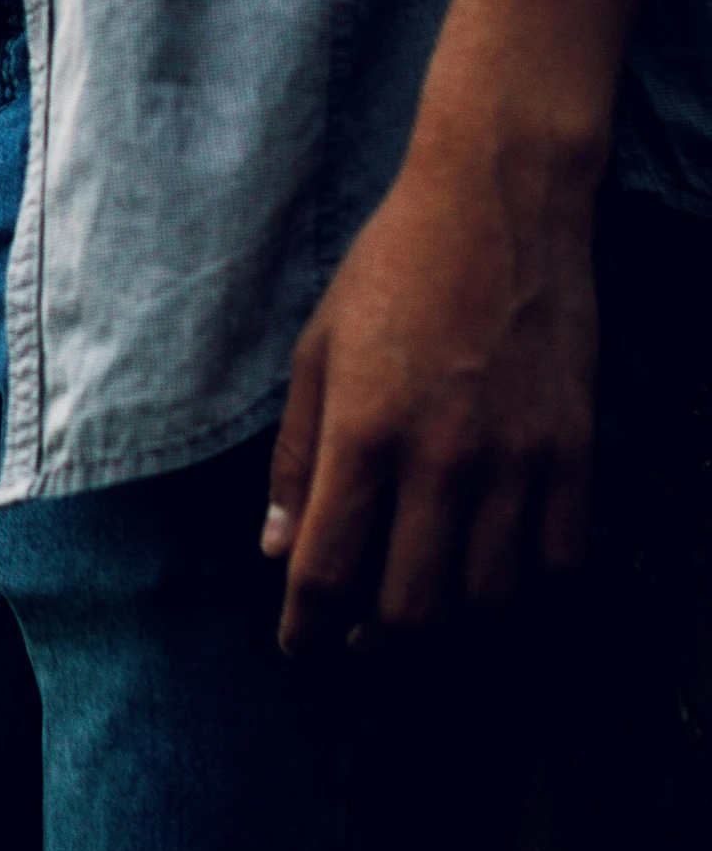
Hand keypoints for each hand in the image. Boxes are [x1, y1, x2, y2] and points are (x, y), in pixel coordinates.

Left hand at [262, 104, 595, 653]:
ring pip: (487, 598)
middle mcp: (442, 456)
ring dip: (448, 621)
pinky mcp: (573, 448)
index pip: (329, 573)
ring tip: (421, 605)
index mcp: (364, 430)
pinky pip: (558, 559)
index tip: (300, 648)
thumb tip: (277, 551)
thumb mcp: (318, 351)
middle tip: (357, 638)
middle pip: (411, 609)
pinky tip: (493, 568)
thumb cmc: (392, 269)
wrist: (498, 203)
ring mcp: (517, 457)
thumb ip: (297, 457)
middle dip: (374, 642)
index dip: (307, 630)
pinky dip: (524, 584)